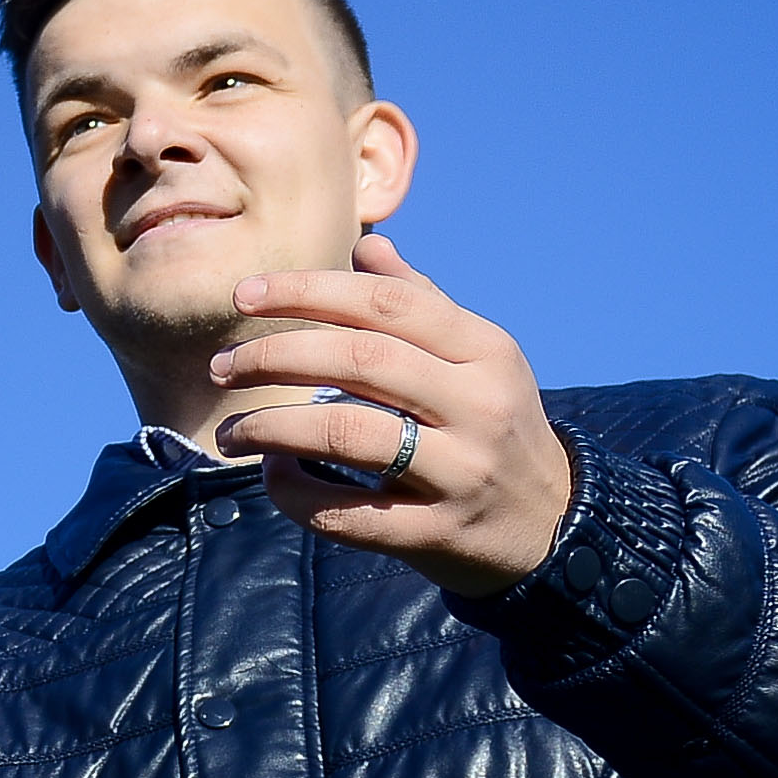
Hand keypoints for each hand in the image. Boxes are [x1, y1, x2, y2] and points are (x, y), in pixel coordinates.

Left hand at [203, 232, 577, 593]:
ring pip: (347, 434)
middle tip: (221, 367)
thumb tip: (368, 244)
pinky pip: (347, 514)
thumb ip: (422, 303)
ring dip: (271, 428)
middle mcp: (479, 405)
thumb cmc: (496, 427)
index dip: (309, 291)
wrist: (556, 528)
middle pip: (360, 360)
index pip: (386, 303)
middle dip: (275, 356)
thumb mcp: (479, 359)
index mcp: (485, 350)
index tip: (244, 296)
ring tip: (232, 432)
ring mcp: (461, 472)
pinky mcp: (439, 533)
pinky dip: (296, 493)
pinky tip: (275, 475)